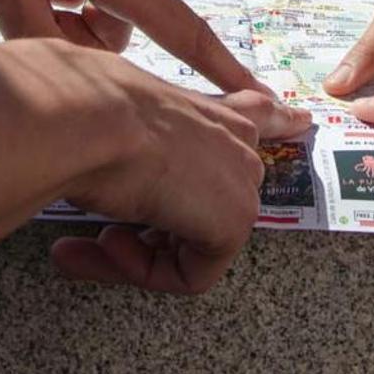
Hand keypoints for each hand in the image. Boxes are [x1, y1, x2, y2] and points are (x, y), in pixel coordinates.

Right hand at [51, 80, 311, 293]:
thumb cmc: (74, 104)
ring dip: (138, 255)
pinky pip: (191, 273)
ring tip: (89, 244)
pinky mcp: (234, 220)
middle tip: (104, 238)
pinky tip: (110, 245)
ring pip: (196, 241)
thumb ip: (120, 127)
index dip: (276, 121)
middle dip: (158, 232)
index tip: (299, 122)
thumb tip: (86, 149)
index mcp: (207, 106)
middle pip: (217, 200)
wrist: (83, 115)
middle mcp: (234, 138)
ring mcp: (240, 179)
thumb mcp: (102, 100)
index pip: (254, 113)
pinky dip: (143, 272)